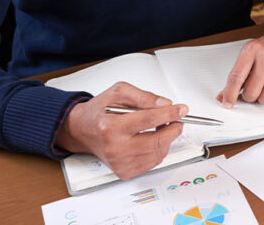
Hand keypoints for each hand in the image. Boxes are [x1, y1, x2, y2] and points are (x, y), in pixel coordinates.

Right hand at [54, 82, 186, 179]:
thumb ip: (144, 96)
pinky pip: (152, 162)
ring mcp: (119, 162)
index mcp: (111, 126)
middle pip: (157, 141)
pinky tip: (152, 139)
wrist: (81, 130)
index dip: (170, 114)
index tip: (182, 109)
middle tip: (177, 119)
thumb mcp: (118, 92)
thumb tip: (165, 104)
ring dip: (167, 139)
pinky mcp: (124, 171)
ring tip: (161, 127)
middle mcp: (114, 148)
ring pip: (158, 153)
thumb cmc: (99, 111)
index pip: (148, 120)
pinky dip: (159, 150)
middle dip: (173, 128)